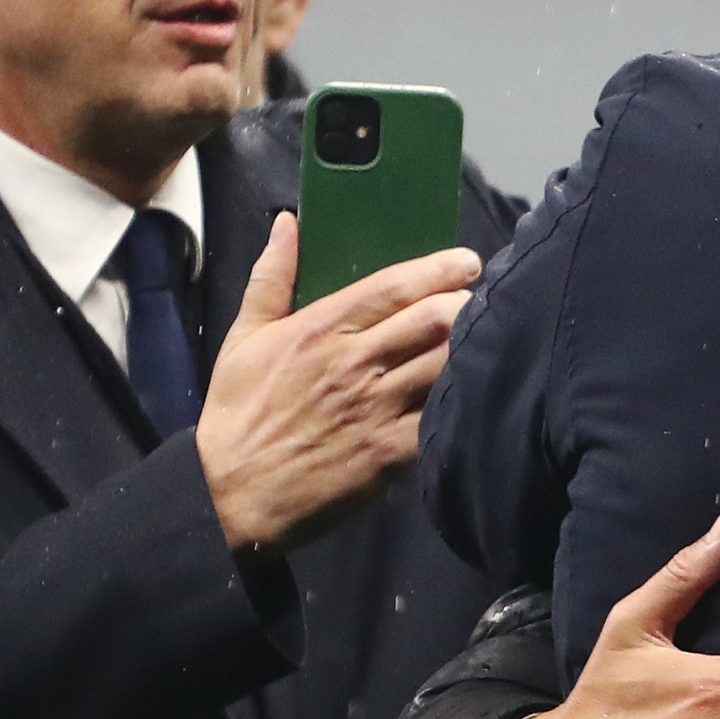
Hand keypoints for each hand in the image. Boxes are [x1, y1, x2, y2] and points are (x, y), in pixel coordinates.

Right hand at [197, 213, 478, 552]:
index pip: (394, 287)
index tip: (467, 262)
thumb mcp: (243, 339)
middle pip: (434, 319)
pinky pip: (441, 416)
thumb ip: (272, 277)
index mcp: (319, 330)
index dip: (440, 269)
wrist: (231, 495)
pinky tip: (475, 391)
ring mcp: (376, 408)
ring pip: (446, 363)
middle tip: (482, 301)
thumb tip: (287, 223)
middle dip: (469, 304)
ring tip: (487, 340)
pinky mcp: (390, 452)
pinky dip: (463, 400)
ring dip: (472, 347)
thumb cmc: (238, 415)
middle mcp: (354, 364)